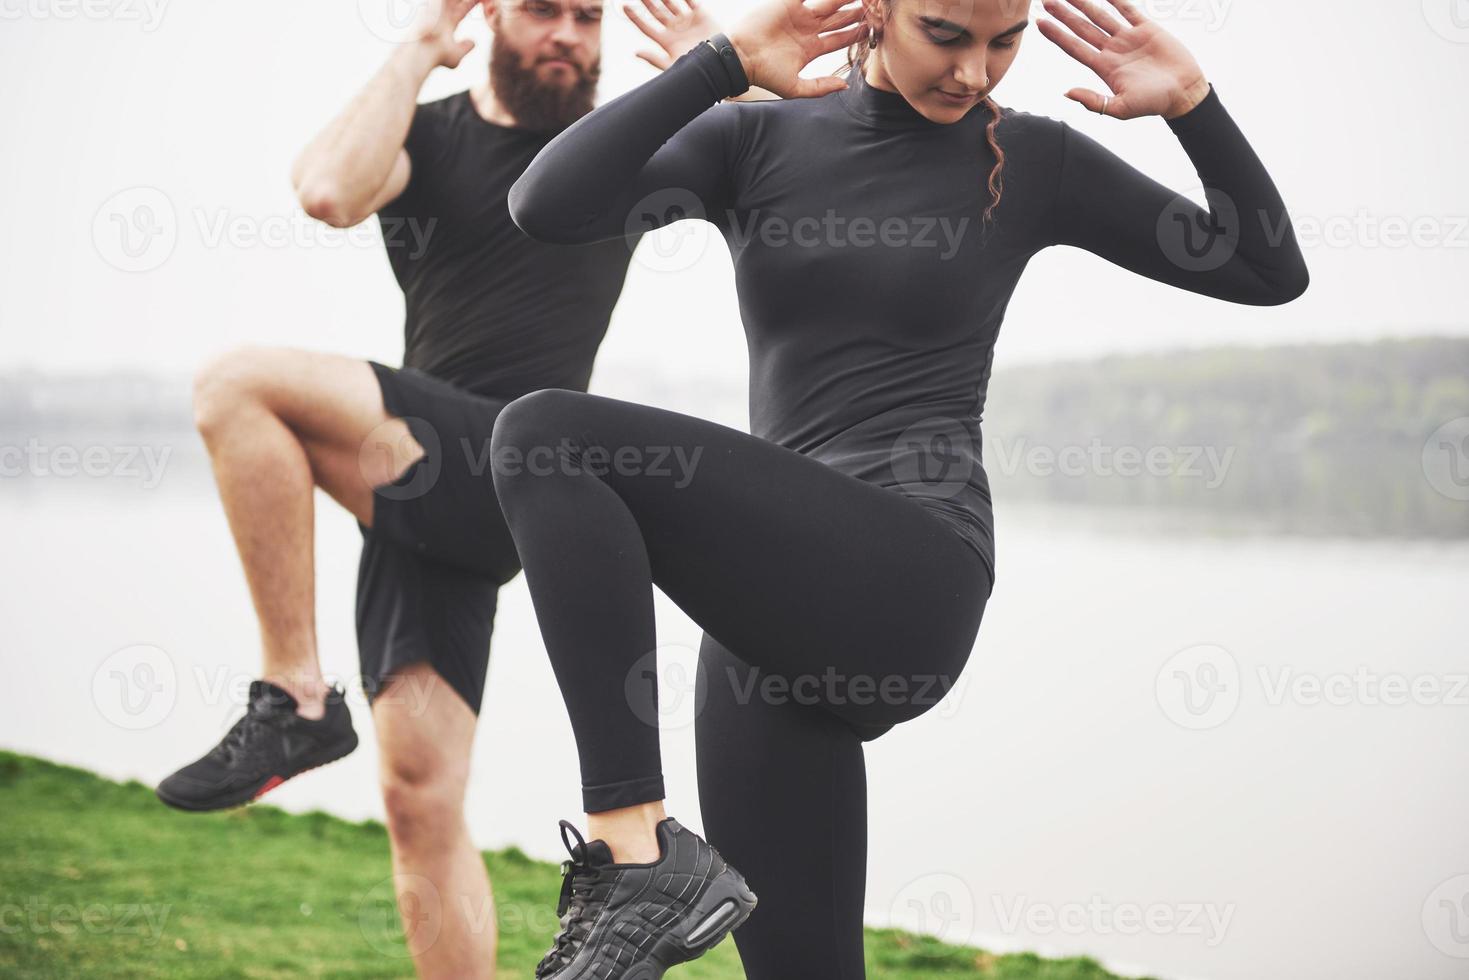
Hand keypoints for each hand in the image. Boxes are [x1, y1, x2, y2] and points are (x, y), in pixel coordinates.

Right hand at [411, 0, 479, 69]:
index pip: (463, 8)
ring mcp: (437, 7)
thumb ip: (464, 48)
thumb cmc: (437, 57)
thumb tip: (473, 42)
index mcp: (448, 22)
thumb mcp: (455, 54)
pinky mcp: (434, 4)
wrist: (424, 52)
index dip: (473, 2)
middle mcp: (442, 13)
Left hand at [624, 0, 720, 69]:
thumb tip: (636, 53)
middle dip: (646, 2)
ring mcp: (687, 21)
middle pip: (656, 13)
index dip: (634, 17)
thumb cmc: (698, 68)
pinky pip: (690, 0)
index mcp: (666, 41)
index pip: (646, 27)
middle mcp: (674, 29)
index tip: (624, 6)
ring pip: (670, 4)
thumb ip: (654, 59)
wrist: (722, 61)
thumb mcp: (674, 65)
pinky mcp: (700, 15)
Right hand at [727, 0, 862, 98]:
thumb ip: (820, 87)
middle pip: (839, 19)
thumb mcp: (795, 88)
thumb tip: (845, 84)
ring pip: (829, 3)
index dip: (858, 33)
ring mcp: (799, 14)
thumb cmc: (764, 74)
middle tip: (875, 6)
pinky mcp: (789, 1)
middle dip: (857, 13)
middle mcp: (808, 30)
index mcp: (811, 49)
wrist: (740, 57)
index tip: (874, 28)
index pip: (841, 39)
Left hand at [1038, 0, 1209, 119]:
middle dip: (1064, 14)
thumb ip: (1093, 101)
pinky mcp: (1147, 29)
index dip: (1056, 35)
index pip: (1073, 47)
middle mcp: (1112, 50)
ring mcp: (1128, 38)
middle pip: (1082, 28)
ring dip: (1084, 3)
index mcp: (1103, 67)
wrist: (1183, 93)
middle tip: (1046, 1)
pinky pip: (1128, 9)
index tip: (1039, 23)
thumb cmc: (1153, 104)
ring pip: (1100, 16)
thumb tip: (1067, 92)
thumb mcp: (1120, 108)